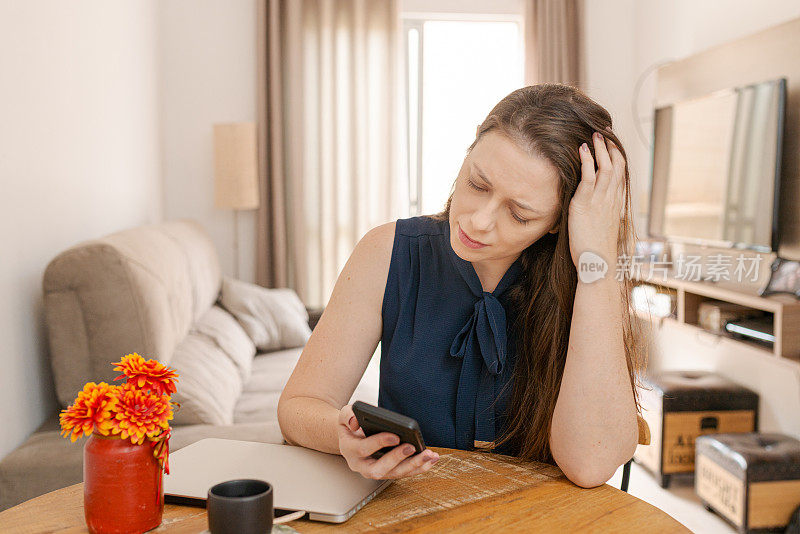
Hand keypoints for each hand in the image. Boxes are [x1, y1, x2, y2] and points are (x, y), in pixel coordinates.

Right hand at [337, 404, 439, 479]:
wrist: (352, 439)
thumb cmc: (351, 427)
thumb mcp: (344, 416)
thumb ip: (347, 416)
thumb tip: (355, 422)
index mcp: (350, 451)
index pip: (364, 449)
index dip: (380, 442)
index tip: (395, 436)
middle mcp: (362, 466)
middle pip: (380, 469)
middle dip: (397, 458)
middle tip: (412, 447)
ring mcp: (376, 471)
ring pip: (395, 474)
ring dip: (414, 465)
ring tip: (429, 455)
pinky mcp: (389, 472)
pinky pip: (405, 473)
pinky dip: (420, 467)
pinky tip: (432, 459)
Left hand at [568, 128, 624, 270]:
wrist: (598, 265)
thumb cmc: (598, 252)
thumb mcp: (603, 230)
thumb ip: (602, 216)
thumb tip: (598, 213)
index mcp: (616, 204)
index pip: (621, 174)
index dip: (618, 157)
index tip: (613, 144)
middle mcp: (611, 199)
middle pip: (617, 166)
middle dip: (612, 148)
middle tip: (606, 132)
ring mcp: (600, 201)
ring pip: (605, 168)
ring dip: (600, 149)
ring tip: (595, 134)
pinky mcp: (585, 204)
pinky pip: (588, 177)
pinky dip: (586, 161)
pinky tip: (582, 149)